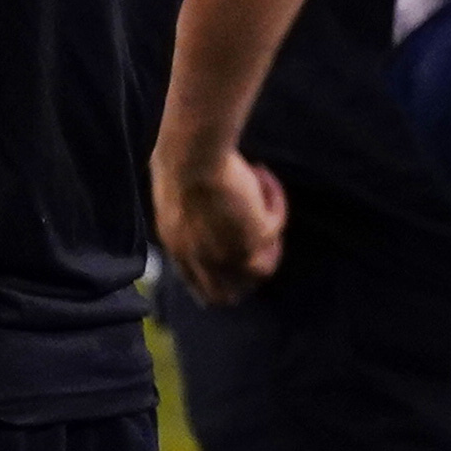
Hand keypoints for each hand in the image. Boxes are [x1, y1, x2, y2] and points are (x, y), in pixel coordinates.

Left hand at [154, 141, 286, 305]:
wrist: (192, 155)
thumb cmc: (177, 159)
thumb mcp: (174, 196)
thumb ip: (187, 217)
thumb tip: (206, 210)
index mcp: (177, 249)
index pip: (196, 284)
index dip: (216, 275)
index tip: (229, 254)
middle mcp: (203, 260)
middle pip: (225, 296)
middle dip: (242, 276)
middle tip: (257, 244)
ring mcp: (230, 252)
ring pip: (262, 268)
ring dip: (270, 243)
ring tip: (268, 210)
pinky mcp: (257, 235)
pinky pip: (277, 224)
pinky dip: (274, 199)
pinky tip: (263, 175)